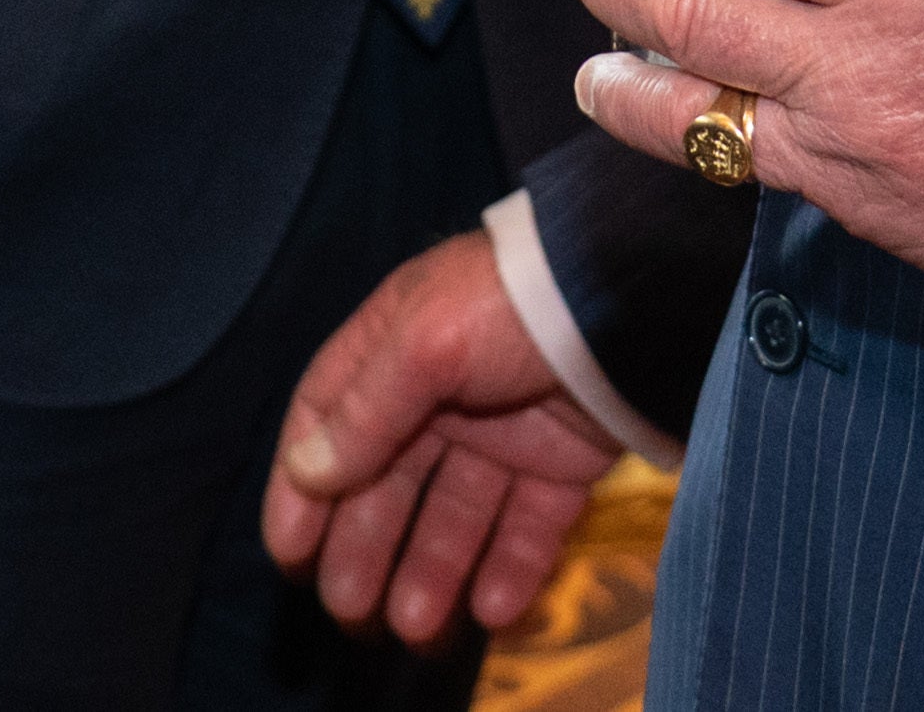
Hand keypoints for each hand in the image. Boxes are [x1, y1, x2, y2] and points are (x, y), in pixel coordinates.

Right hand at [259, 225, 623, 645]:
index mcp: (396, 350)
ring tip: (414, 626)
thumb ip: (364, 412)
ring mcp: (505, 431)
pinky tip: (489, 610)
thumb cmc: (509, 307)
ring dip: (432, 570)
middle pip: (389, 482)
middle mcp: (442, 395)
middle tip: (350, 610)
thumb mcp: (423, 344)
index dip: (302, 489)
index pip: (330, 423)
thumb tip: (304, 473)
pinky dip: (508, 568)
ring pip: (456, 514)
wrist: (635, 297)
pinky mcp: (563, 464)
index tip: (289, 553)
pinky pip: (528, 526)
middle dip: (366, 546)